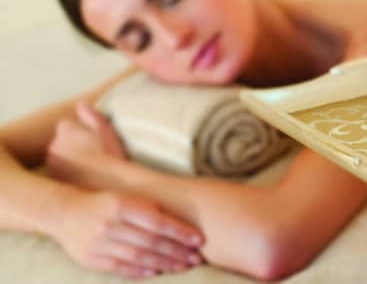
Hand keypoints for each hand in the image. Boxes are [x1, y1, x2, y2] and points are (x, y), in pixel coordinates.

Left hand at [46, 102, 126, 189]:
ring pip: (60, 157)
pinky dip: (69, 173)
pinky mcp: (56, 181)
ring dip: (70, 159)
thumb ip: (92, 117)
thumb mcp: (108, 133)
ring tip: (91, 166)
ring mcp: (53, 166)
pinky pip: (60, 172)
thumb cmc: (113, 158)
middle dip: (73, 145)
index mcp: (66, 131)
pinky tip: (86, 177)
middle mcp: (54, 147)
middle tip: (95, 153)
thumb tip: (81, 105)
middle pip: (62, 141)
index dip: (81, 131)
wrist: (111, 188)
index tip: (93, 139)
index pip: (67, 125)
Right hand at [48, 188, 202, 277]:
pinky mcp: (91, 259)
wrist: (64, 213)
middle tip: (196, 258)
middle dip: (176, 251)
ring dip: (164, 263)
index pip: (157, 222)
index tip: (198, 240)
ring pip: (138, 256)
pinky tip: (156, 272)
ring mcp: (99, 244)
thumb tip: (181, 226)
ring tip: (183, 267)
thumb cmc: (105, 203)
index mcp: (121, 205)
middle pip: (150, 241)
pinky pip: (120, 267)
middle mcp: (109, 224)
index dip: (180, 232)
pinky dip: (140, 271)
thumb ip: (149, 209)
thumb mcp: (126, 198)